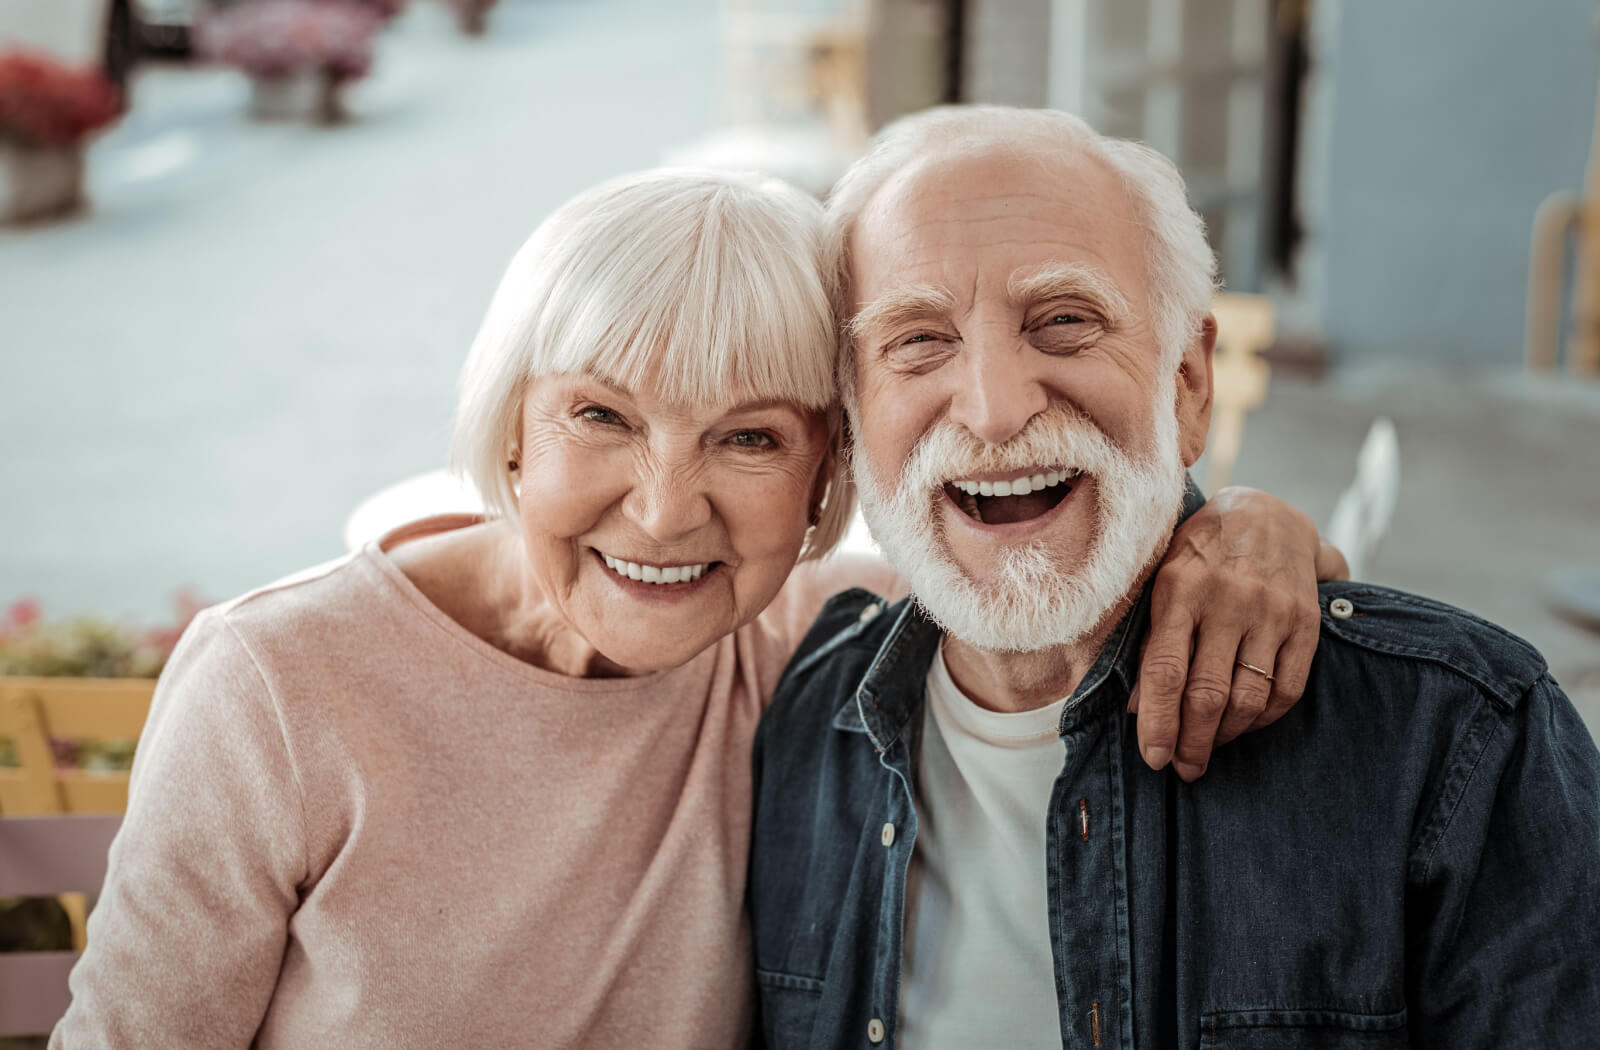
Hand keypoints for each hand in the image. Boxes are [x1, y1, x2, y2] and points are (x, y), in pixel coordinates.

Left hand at [1131, 486, 1342, 779]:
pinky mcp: (1306, 624)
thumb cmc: (1199, 555)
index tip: (1154, 758)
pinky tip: (1244, 725)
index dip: (1158, 722)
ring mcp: (1271, 612)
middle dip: (1192, 742)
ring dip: (1225, 736)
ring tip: (1208, 749)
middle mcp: (1228, 601)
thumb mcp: (1162, 582)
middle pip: (1208, 694)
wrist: (1267, 514)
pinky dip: (1262, 720)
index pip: (1164, 671)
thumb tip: (1137, 709)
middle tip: (1183, 768)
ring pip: (1248, 699)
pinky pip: (1287, 690)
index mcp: (1180, 589)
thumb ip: (1150, 642)